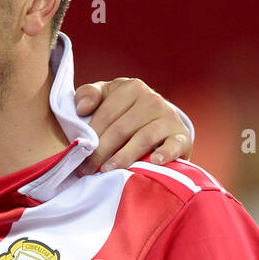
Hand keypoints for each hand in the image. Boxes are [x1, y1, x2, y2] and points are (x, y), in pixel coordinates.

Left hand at [74, 77, 191, 174]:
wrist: (162, 123)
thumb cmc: (126, 113)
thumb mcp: (107, 97)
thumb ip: (89, 95)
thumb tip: (81, 108)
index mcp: (131, 88)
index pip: (105, 114)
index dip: (89, 136)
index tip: (77, 154)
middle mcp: (152, 99)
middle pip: (121, 129)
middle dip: (101, 151)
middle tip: (87, 170)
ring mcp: (168, 117)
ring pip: (143, 138)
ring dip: (124, 157)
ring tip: (108, 171)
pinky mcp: (182, 136)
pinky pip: (173, 145)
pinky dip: (165, 154)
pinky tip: (153, 162)